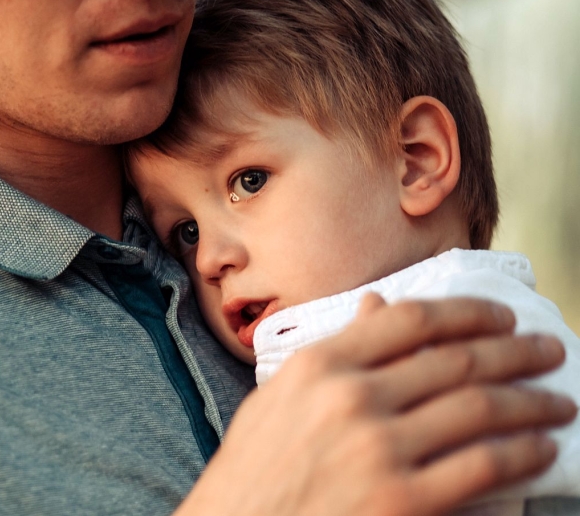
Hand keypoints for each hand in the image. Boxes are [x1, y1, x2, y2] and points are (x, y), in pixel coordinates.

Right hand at [177, 295, 576, 515]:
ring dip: (532, 402)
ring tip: (557, 402)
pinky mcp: (403, 501)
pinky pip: (483, 467)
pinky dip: (523, 453)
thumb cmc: (252, 474)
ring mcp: (378, 450)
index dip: (468, 311)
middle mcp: (350, 398)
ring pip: (481, 410)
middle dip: (516, 352)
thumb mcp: (277, 399)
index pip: (410, 319)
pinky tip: (540, 448)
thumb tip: (380, 305)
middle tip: (548, 352)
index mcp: (317, 366)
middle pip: (457, 360)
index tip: (501, 316)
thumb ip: (333, 352)